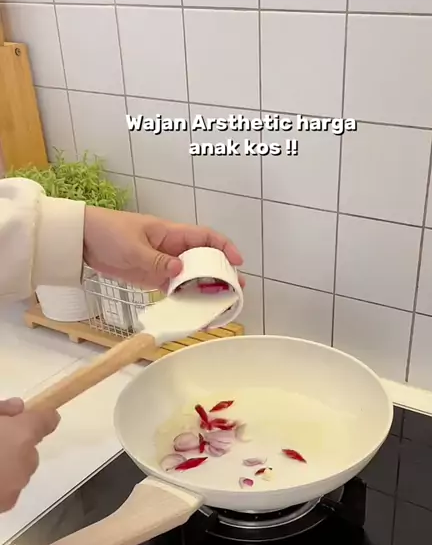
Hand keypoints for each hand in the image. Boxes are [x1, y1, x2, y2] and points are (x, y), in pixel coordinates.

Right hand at [0, 399, 59, 512]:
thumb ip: (0, 410)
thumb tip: (17, 408)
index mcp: (21, 434)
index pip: (46, 421)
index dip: (42, 417)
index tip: (30, 416)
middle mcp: (26, 459)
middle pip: (29, 448)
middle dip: (14, 443)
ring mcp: (17, 485)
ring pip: (19, 469)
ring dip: (6, 464)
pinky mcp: (6, 504)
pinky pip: (8, 487)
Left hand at [83, 208, 244, 290]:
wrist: (82, 240)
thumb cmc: (108, 233)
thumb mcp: (132, 247)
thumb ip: (156, 261)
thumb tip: (180, 271)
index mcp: (170, 233)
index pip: (205, 237)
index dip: (224, 247)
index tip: (237, 262)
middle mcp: (171, 249)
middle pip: (203, 260)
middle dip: (221, 273)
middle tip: (235, 291)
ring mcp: (163, 264)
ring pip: (191, 277)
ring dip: (206, 290)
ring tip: (219, 306)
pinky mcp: (152, 278)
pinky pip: (175, 289)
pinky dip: (185, 299)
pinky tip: (194, 311)